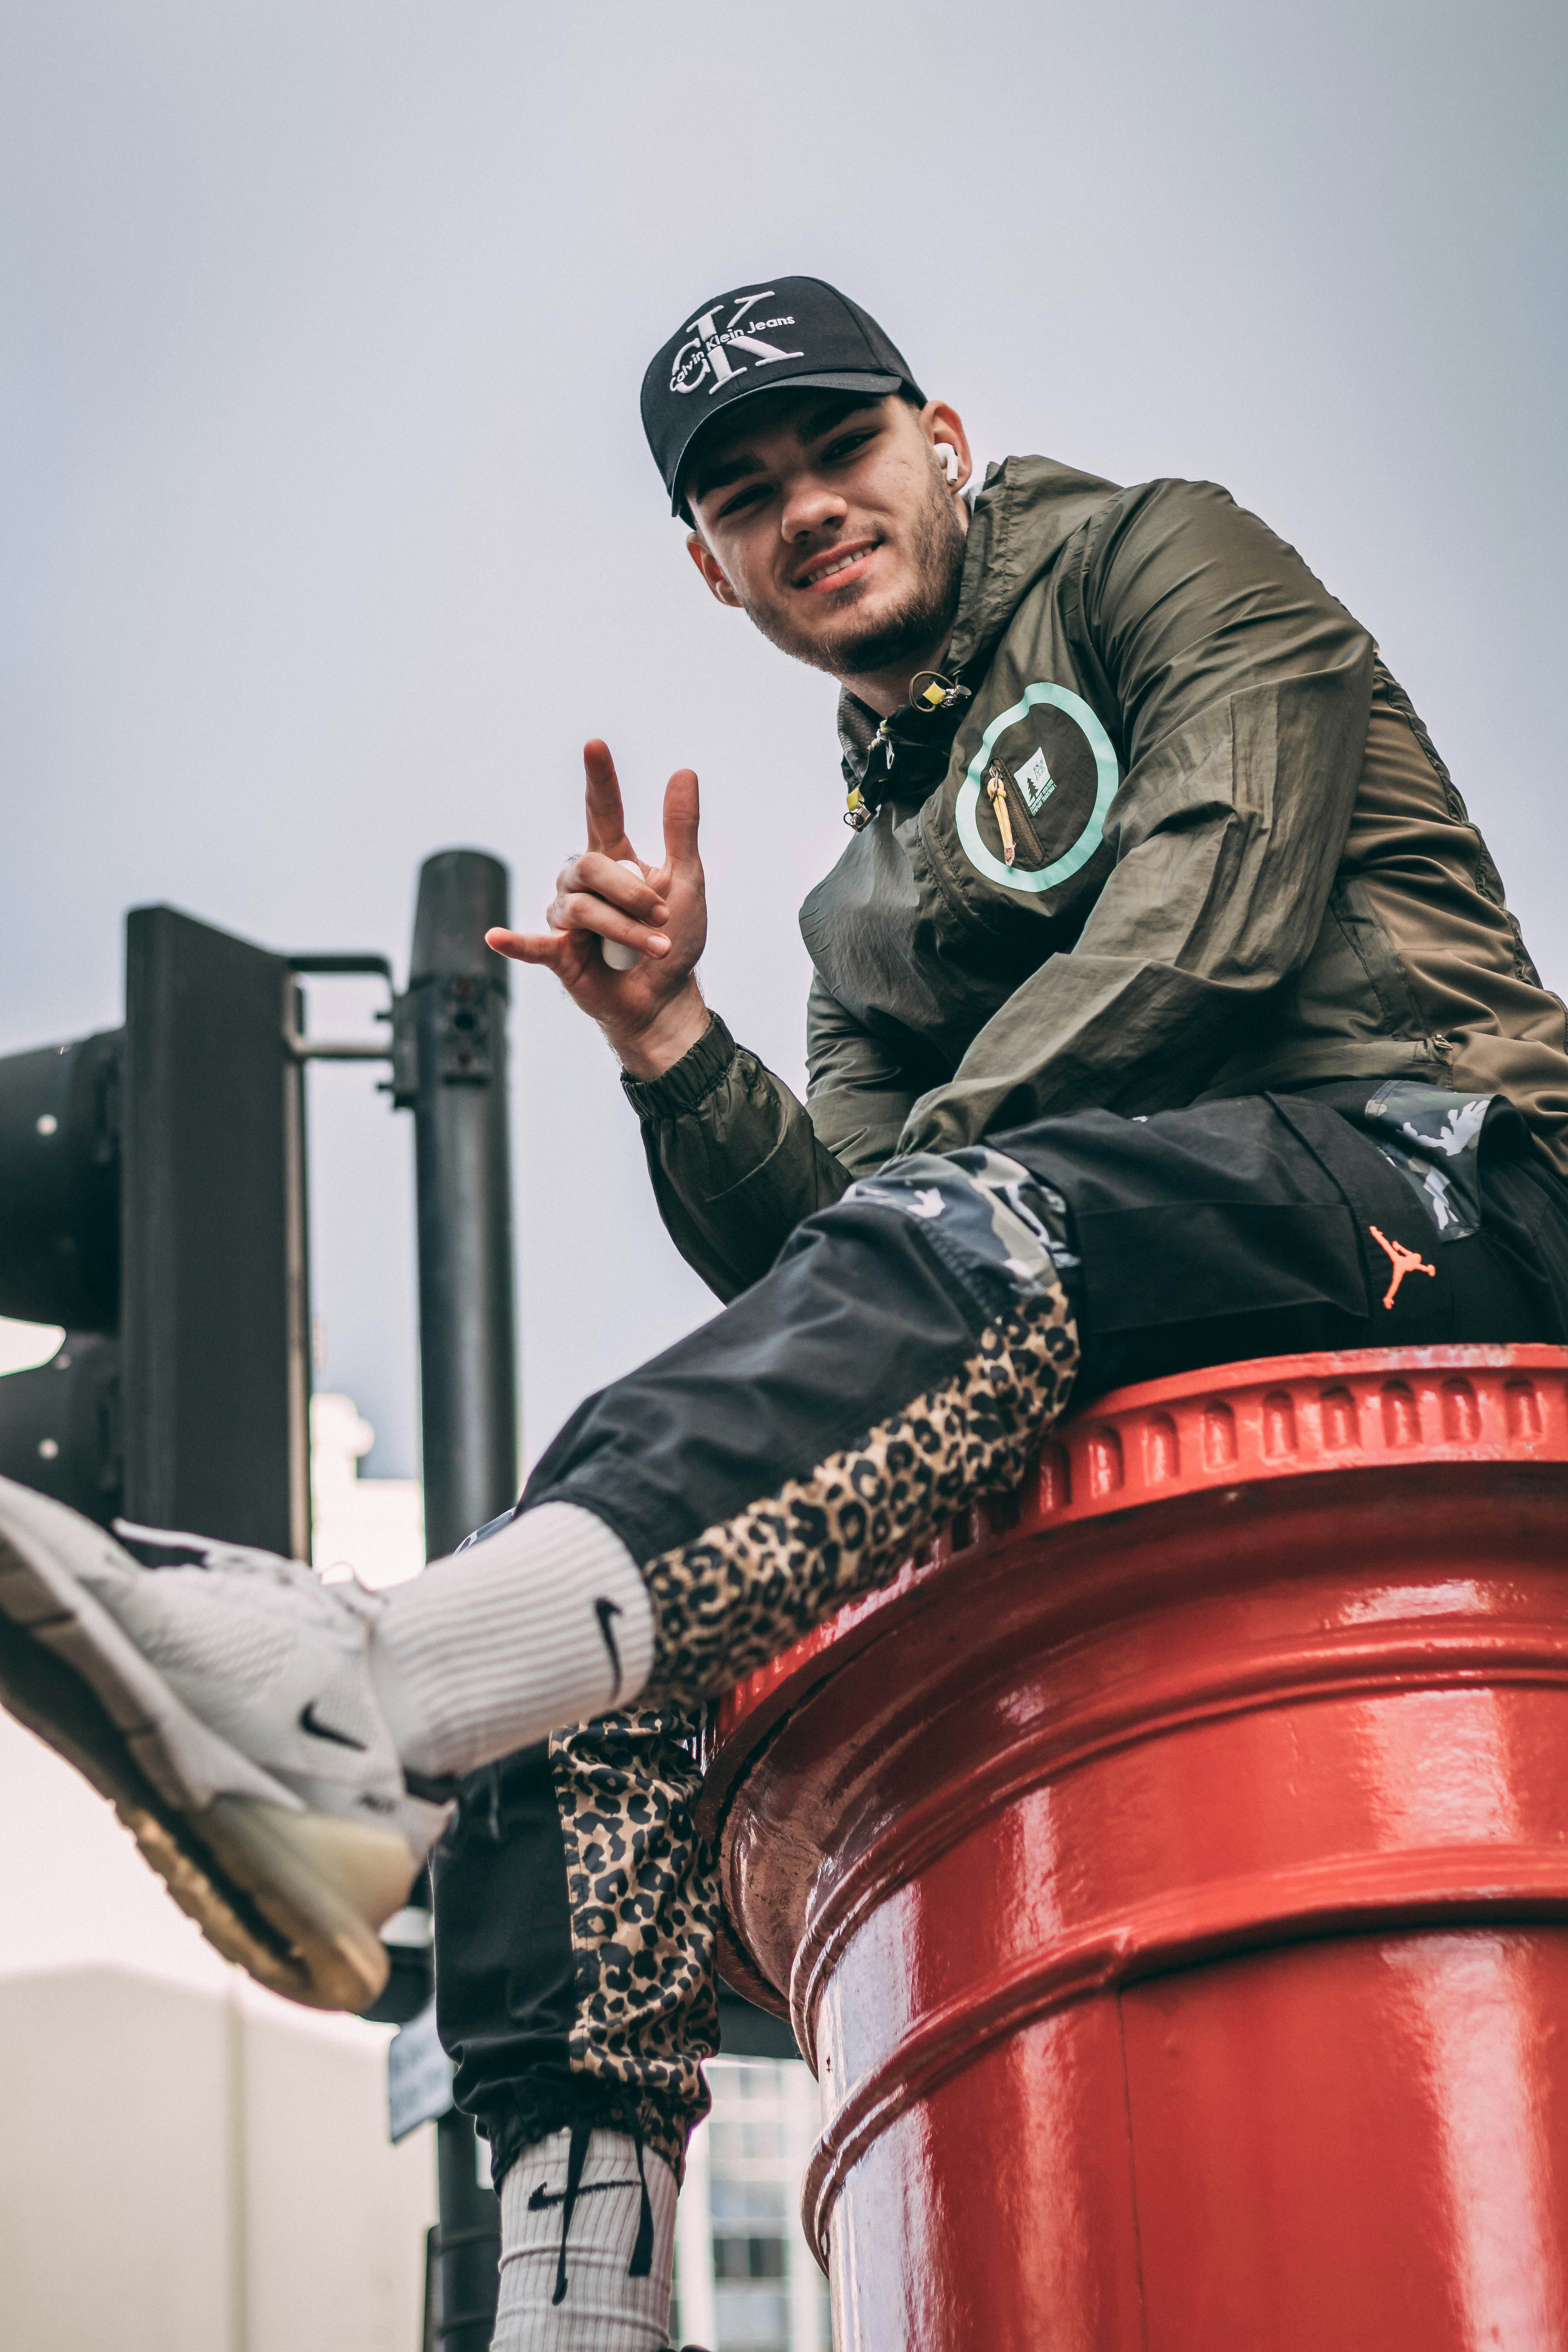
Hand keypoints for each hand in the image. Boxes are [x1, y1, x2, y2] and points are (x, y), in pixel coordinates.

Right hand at [485, 739, 709, 1078]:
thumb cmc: (675, 940)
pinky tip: (496, 937)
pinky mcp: (557, 955)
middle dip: (631, 892)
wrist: (666, 997)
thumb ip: (680, 829)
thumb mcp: (687, 881)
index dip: (599, 780)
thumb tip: (683, 771)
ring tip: (655, 946)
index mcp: (613, 859)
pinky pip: (530, 944)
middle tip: (663, 915)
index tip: (595, 745)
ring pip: (580, 907)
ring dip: (624, 929)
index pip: (600, 811)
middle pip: (591, 866)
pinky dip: (514, 942)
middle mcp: (582, 883)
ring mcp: (566, 918)